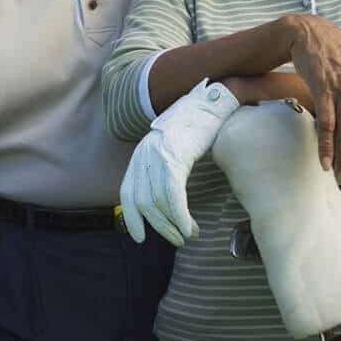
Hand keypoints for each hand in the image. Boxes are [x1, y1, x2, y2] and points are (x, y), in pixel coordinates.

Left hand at [119, 80, 239, 245]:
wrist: (213, 100)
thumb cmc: (199, 126)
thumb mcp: (175, 148)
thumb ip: (166, 168)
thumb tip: (166, 197)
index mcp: (142, 153)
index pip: (128, 192)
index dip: (132, 217)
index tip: (139, 237)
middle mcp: (145, 153)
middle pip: (142, 202)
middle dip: (159, 227)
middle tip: (176, 240)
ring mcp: (158, 154)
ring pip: (157, 202)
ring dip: (172, 225)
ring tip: (187, 234)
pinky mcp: (175, 155)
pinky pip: (172, 194)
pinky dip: (180, 216)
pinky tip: (189, 227)